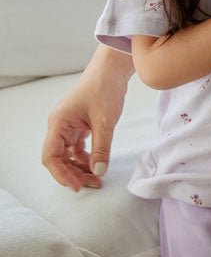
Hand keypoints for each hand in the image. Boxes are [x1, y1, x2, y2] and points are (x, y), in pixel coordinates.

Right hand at [42, 47, 130, 190]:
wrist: (112, 70)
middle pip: (59, 158)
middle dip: (73, 174)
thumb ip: (101, 149)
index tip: (77, 186)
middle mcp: (59, 126)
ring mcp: (69, 126)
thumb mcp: (105, 122)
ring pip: (68, 155)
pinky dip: (86, 158)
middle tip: (93, 184)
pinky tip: (97, 164)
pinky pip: (77, 148)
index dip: (62, 174)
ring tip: (97, 177)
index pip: (51, 156)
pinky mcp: (79, 126)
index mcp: (58, 123)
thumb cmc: (104, 89)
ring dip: (80, 168)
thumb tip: (98, 172)